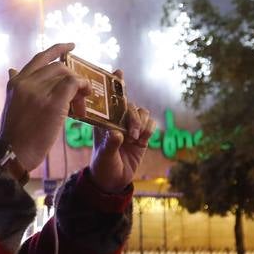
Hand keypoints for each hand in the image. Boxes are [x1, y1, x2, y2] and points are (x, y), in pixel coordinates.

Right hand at [0, 43, 89, 170]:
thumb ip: (17, 87)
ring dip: (80, 88)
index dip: (57, 49)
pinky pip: (74, 84)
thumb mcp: (11, 104)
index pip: (40, 57)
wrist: (13, 153)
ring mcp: (39, 90)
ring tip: (82, 106)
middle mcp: (26, 81)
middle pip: (58, 67)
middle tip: (81, 96)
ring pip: (68, 75)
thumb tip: (12, 70)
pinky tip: (85, 100)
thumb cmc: (14, 135)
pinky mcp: (53, 102)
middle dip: (73, 78)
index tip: (70, 46)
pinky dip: (83, 88)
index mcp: (16, 82)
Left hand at [89, 77, 153, 192]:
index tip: (119, 72)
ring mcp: (131, 127)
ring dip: (141, 122)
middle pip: (129, 104)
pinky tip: (142, 140)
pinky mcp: (142, 135)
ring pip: (141, 112)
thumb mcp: (104, 157)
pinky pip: (150, 123)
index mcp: (104, 121)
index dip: (115, 85)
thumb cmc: (103, 167)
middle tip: (132, 132)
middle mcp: (117, 121)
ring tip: (136, 138)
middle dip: (133, 115)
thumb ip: (110, 145)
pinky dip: (149, 129)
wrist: (113, 181)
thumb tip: (117, 134)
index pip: (109, 100)